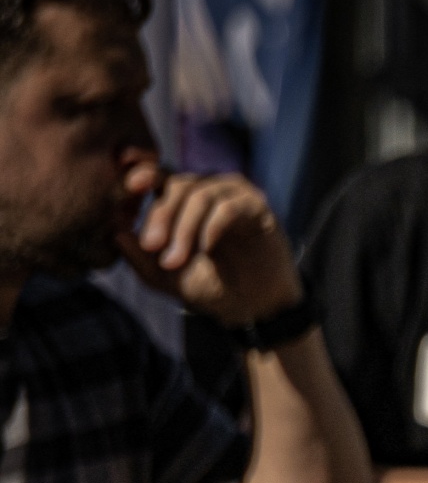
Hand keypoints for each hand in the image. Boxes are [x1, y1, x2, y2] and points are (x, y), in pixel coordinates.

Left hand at [116, 165, 301, 325]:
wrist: (252, 308)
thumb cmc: (207, 286)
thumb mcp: (162, 275)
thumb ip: (137, 255)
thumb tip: (115, 230)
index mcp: (182, 198)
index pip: (158, 175)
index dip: (142, 174)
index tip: (129, 187)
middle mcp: (208, 189)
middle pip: (177, 184)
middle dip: (160, 215)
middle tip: (151, 246)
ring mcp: (234, 196)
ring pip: (201, 195)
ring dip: (184, 228)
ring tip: (175, 260)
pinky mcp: (258, 208)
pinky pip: (229, 207)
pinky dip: (211, 227)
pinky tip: (206, 249)